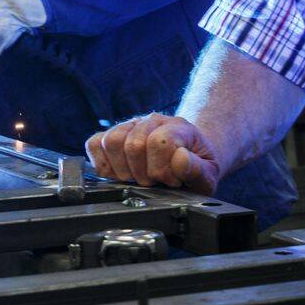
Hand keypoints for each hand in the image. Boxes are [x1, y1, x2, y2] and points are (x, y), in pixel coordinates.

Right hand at [85, 114, 221, 194]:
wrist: (190, 154)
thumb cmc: (197, 166)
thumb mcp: (209, 174)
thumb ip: (198, 170)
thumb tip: (179, 160)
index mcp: (179, 127)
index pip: (159, 142)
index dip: (162, 170)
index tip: (172, 181)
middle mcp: (152, 121)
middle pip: (133, 144)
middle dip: (143, 174)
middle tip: (154, 182)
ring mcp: (131, 125)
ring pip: (112, 141)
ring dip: (123, 170)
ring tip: (137, 179)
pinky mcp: (112, 134)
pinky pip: (95, 143)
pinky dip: (103, 164)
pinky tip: (120, 173)